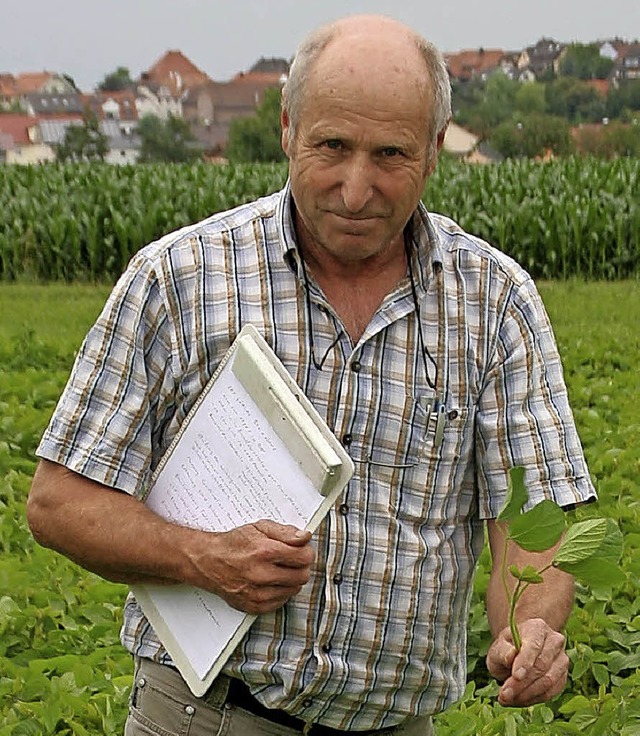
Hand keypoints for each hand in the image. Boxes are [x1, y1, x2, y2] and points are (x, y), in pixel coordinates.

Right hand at [190, 520, 314, 613]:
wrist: (208, 562)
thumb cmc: (234, 543)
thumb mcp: (260, 527)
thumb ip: (286, 531)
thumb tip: (305, 537)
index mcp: (264, 552)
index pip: (304, 557)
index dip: (306, 551)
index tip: (302, 549)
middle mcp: (261, 575)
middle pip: (302, 575)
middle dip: (300, 566)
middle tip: (292, 559)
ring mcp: (257, 594)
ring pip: (294, 589)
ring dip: (291, 579)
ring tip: (278, 569)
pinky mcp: (254, 606)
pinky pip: (282, 601)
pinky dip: (280, 591)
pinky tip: (271, 581)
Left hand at [486, 618, 568, 706]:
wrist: (519, 652)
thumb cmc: (507, 648)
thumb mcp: (498, 647)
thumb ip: (502, 651)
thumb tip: (511, 655)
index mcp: (537, 628)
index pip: (534, 646)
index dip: (525, 662)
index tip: (515, 676)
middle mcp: (554, 641)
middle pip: (541, 666)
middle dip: (522, 684)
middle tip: (504, 694)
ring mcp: (562, 660)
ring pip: (548, 682)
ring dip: (527, 694)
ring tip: (507, 699)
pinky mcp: (563, 677)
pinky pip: (551, 692)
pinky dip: (533, 699)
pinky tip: (518, 700)